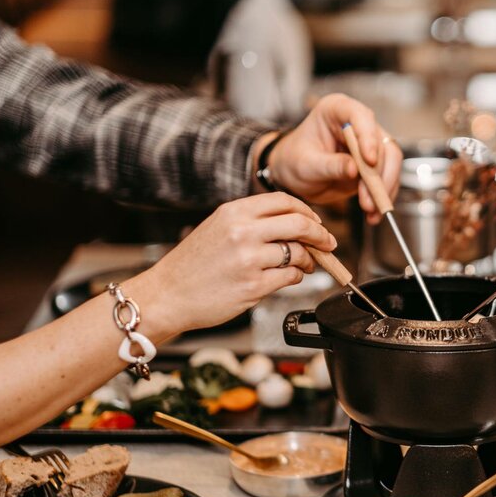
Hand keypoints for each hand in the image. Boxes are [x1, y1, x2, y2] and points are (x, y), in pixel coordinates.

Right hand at [130, 192, 335, 334]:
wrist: (167, 295)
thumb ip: (253, 221)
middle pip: (300, 224)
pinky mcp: (254, 286)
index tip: (316, 221)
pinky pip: (290, 277)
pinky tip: (290, 277)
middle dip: (321, 234)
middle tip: (328, 242)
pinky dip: (297, 276)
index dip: (307, 211)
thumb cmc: (193, 265)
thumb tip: (295, 222)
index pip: (285, 201)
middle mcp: (243, 232)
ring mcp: (250, 260)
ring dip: (310, 260)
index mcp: (234, 212)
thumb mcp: (218, 227)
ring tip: (307, 264)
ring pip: (298, 253)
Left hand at [267, 93, 401, 223]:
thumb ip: (330, 165)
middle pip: (381, 143)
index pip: (360, 116)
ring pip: (390, 162)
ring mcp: (368, 143)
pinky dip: (383, 196)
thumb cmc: (294, 160)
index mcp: (336, 110)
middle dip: (377, 175)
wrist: (294, 175)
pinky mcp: (373, 164)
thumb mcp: (306, 165)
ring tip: (371, 210)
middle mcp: (357, 123)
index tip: (369, 161)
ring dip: (384, 188)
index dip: (368, 138)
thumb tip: (354, 169)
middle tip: (369, 199)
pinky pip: (387, 178)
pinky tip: (373, 213)